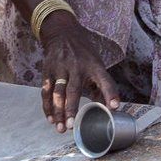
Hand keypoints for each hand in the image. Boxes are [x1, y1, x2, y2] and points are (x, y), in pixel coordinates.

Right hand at [38, 12, 119, 133]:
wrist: (62, 32)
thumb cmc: (84, 53)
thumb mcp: (97, 63)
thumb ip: (101, 86)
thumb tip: (108, 109)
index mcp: (94, 66)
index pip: (105, 80)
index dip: (111, 94)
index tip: (114, 107)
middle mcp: (77, 66)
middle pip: (73, 90)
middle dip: (72, 108)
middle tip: (72, 126)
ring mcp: (60, 68)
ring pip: (57, 93)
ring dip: (58, 111)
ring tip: (60, 128)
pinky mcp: (48, 71)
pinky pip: (46, 91)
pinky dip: (47, 106)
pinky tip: (50, 119)